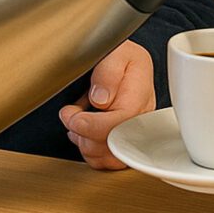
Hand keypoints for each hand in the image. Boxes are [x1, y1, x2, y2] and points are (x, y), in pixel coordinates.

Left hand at [58, 41, 154, 169]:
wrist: (120, 59)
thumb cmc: (117, 54)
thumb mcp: (113, 51)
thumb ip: (108, 72)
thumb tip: (101, 99)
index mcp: (141, 88)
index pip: (123, 120)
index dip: (93, 125)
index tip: (72, 118)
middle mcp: (143, 113)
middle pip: (116, 144)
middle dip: (84, 134)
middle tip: (70, 115)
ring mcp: (137, 129)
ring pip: (110, 157)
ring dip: (86, 143)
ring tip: (77, 122)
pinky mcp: (128, 140)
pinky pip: (109, 161)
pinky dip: (91, 151)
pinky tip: (85, 133)